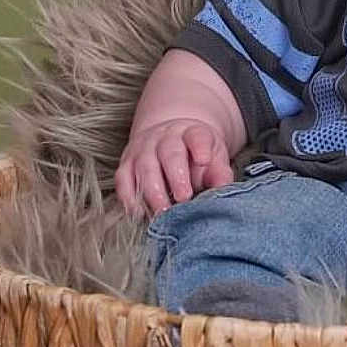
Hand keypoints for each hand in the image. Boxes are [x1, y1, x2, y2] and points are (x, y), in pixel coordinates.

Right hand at [115, 117, 234, 216]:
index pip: (197, 136)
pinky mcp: (126, 165)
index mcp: (191, 133)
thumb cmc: (195, 154)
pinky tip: (140, 213)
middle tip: (184, 197)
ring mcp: (143, 150)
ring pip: (145, 168)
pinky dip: (130, 198)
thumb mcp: (214, 157)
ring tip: (162, 213)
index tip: (204, 160)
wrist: (169, 141)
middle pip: (169, 153)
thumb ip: (219, 172)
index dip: (200, 147)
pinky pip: (124, 181)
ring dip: (153, 192)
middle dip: (176, 176)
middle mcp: (164, 138)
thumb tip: (222, 186)